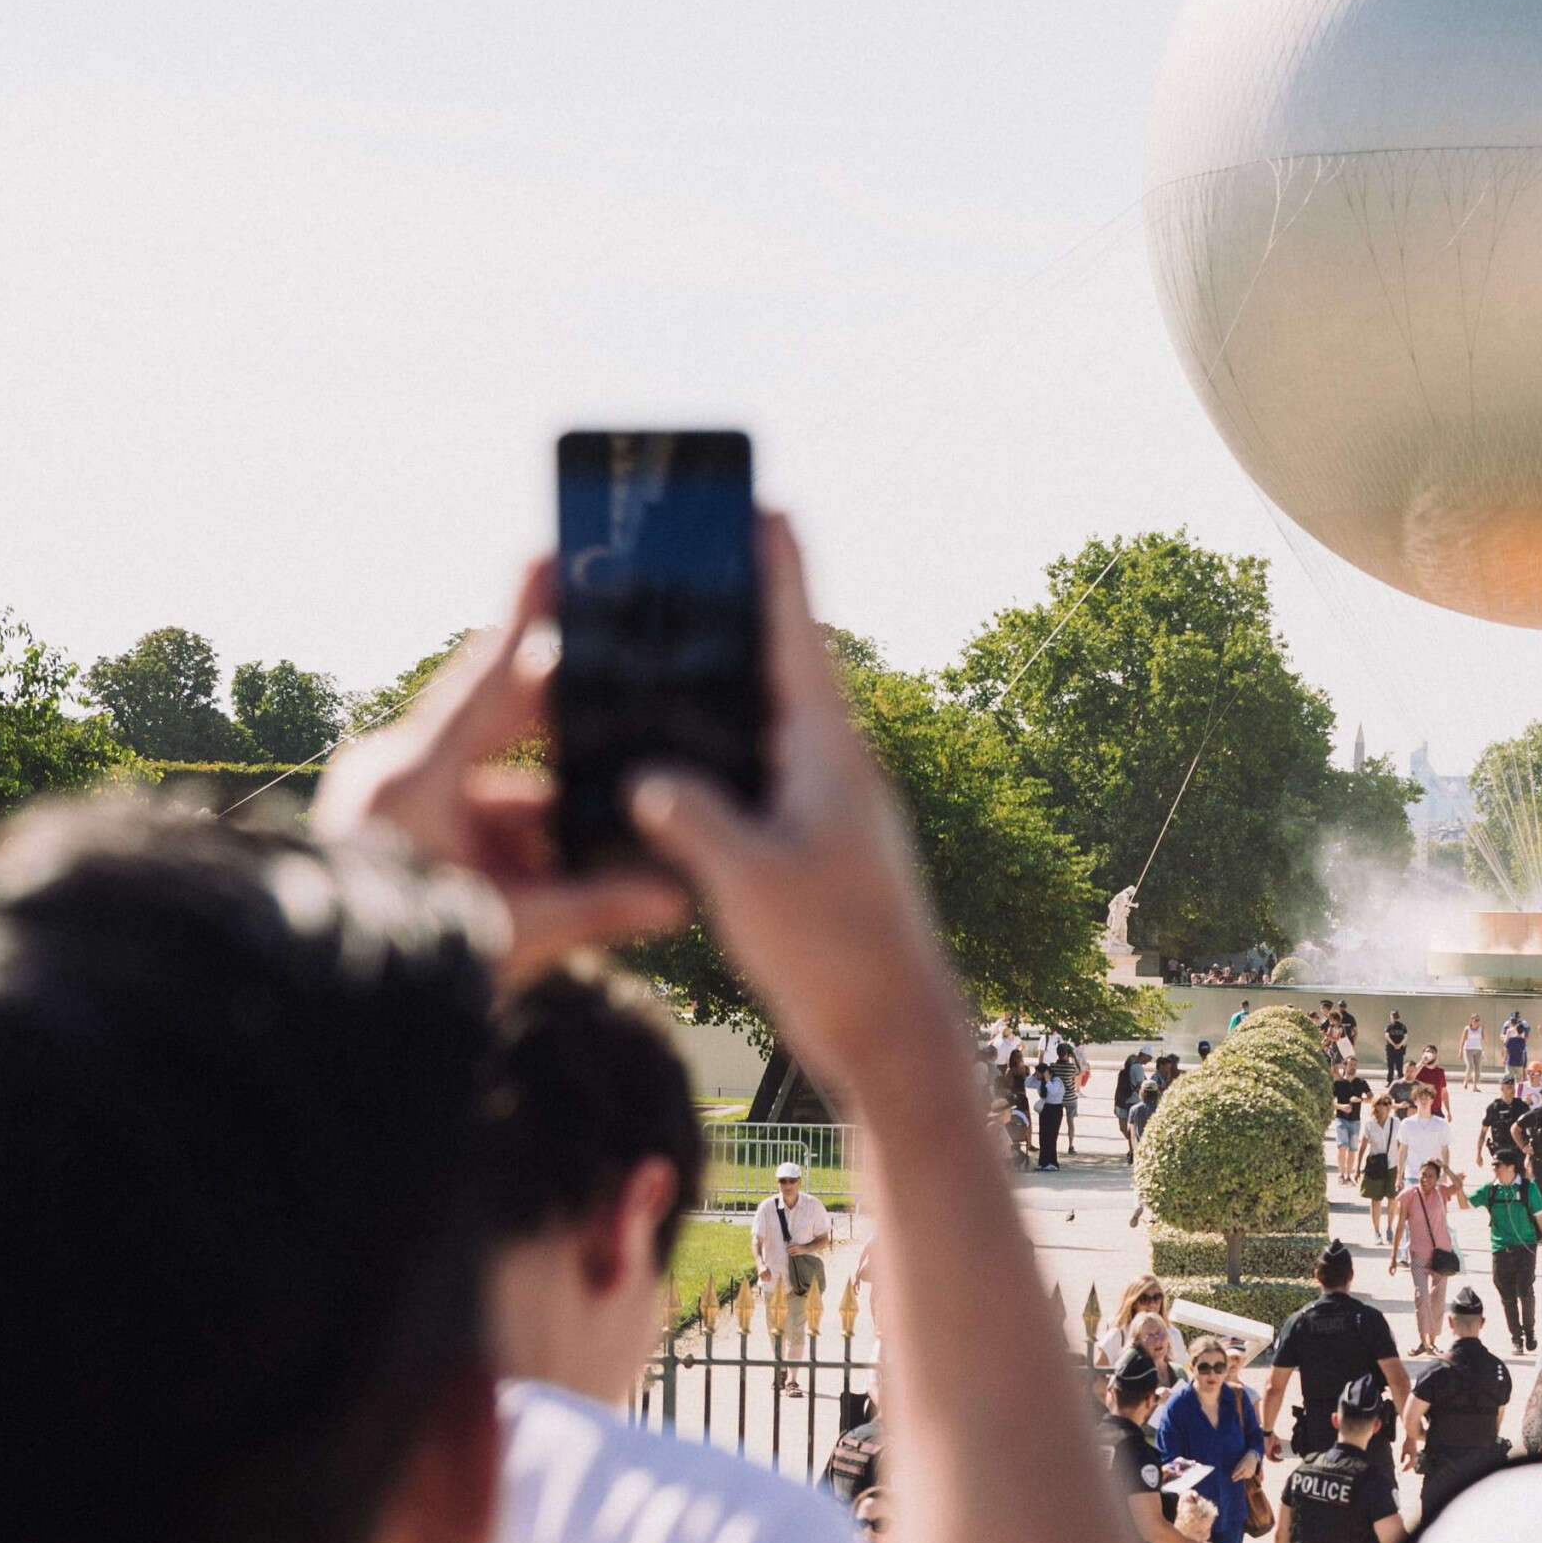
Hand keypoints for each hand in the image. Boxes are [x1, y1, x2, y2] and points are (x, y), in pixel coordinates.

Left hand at [307, 558, 690, 980]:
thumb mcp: (511, 933)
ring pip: (493, 776)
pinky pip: (472, 811)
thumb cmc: (407, 958)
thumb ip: (597, 908)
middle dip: (563, 722)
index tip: (547, 559)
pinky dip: (519, 832)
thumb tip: (678, 896)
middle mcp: (397, 774)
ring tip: (605, 820)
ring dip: (550, 801)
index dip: (523, 621)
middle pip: (496, 723)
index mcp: (413, 781)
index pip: (485, 685)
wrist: (322, 1000)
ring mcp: (393, 799)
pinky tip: (564, 861)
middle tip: (616, 686)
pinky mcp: (396, 827)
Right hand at [622, 514, 951, 1094]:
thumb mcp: (747, 877)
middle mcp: (834, 770)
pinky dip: (723, 757)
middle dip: (743, 616)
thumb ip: (692, 816)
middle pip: (780, 671)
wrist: (894, 1035)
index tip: (769, 507)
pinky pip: (759, 779)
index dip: (780, 573)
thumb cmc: (836, 953)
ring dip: (728, 689)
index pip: (798, 640)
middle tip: (701, 562)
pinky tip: (680, 762)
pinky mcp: (814, 849)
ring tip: (676, 650)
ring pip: (768, 728)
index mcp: (827, 755)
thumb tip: (647, 775)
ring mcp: (827, 809)